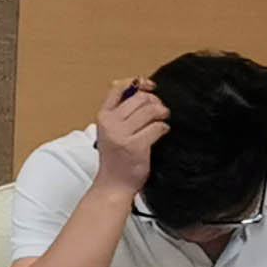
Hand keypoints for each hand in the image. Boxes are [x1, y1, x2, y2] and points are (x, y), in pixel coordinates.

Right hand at [94, 77, 169, 201]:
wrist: (113, 183)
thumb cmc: (116, 157)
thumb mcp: (111, 130)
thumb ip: (122, 112)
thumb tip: (146, 92)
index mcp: (102, 116)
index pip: (118, 88)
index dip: (138, 83)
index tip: (150, 87)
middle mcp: (109, 123)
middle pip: (140, 97)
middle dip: (155, 102)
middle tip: (161, 111)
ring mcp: (121, 135)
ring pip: (150, 110)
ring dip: (162, 113)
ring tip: (163, 120)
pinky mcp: (135, 146)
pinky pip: (158, 127)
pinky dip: (164, 128)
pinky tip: (162, 133)